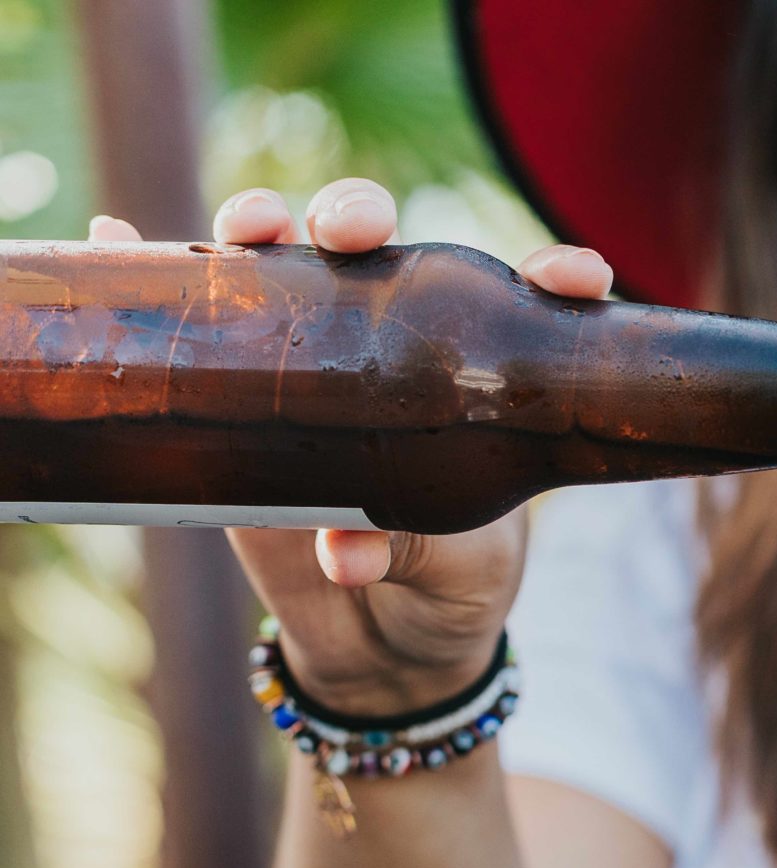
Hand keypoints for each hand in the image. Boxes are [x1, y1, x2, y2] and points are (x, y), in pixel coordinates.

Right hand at [87, 181, 614, 714]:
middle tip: (351, 232)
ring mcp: (311, 364)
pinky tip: (111, 235)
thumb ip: (413, 549)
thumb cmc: (452, 589)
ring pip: (281, 265)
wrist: (384, 651)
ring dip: (264, 226)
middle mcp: (397, 344)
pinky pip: (196, 328)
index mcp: (481, 371)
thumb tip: (344, 553)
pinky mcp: (241, 403)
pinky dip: (147, 271)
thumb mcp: (458, 572)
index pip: (521, 297)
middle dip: (358, 215)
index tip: (574, 280)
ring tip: (253, 226)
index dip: (552, 273)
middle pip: (372, 245)